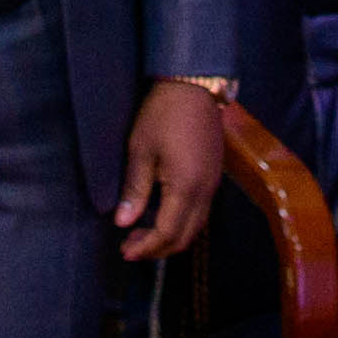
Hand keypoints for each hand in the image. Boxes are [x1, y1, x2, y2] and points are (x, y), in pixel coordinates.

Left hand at [114, 81, 228, 262]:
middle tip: (130, 247)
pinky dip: (181, 223)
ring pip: (196, 227)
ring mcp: (213, 184)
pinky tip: (162, 215)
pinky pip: (201, 212)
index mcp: (186, 187)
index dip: (146, 248)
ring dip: (170, 237)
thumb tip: (122, 223)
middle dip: (157, 249)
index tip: (125, 252)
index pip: (167, 232)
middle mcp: (205, 191)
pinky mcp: (214, 175)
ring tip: (142, 234)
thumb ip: (135, 190)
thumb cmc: (162, 114)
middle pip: (185, 237)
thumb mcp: (140, 150)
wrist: (193, 85)